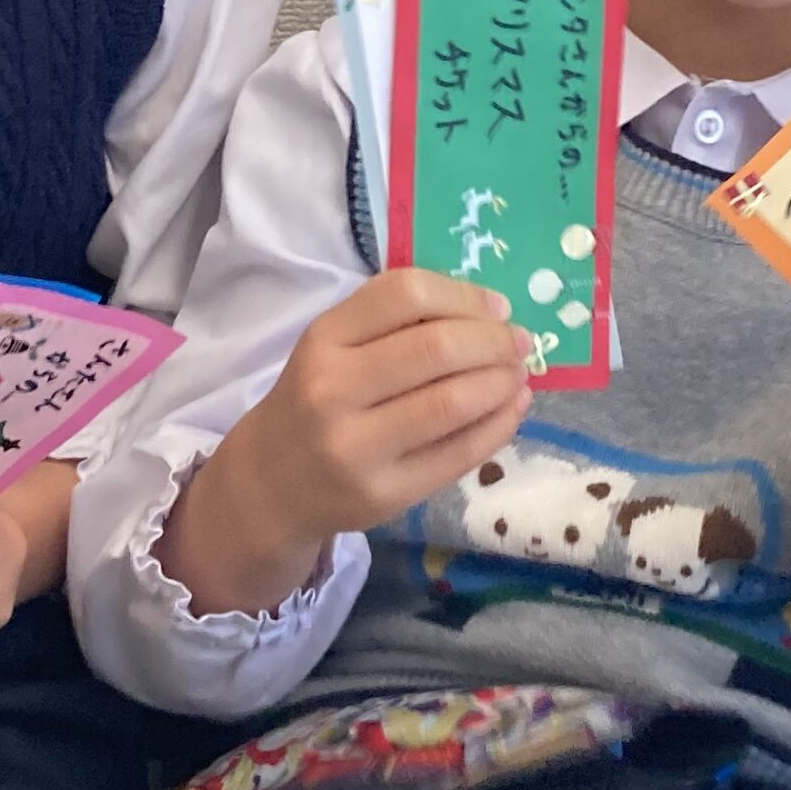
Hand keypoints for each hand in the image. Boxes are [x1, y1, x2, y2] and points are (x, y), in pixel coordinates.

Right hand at [162, 271, 535, 617]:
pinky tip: (511, 409)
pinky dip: (499, 425)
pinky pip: (459, 453)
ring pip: (453, 402)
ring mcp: (358, 448)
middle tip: (519, 343)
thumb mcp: (333, 346)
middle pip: (437, 349)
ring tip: (516, 375)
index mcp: (323, 340)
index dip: (464, 296)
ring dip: (502, 382)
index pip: (405, 295)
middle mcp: (334, 391)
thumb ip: (395, 320)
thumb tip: (491, 311)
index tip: (497, 308)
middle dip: (494, 341)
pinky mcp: (385, 494)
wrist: (271, 484)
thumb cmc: (316, 400)